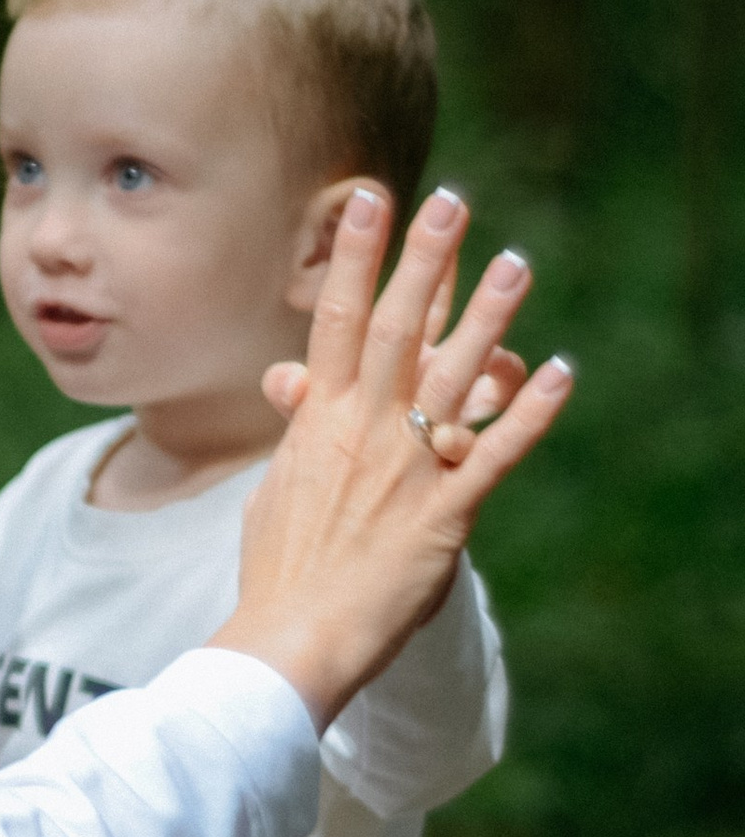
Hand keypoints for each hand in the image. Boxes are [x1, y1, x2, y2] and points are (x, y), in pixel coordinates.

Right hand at [212, 186, 568, 729]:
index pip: (338, 321)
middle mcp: (364, 432)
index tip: (369, 199)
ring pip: (454, 376)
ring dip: (489, 316)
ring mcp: (407, 469)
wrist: (291, 637)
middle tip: (452, 201)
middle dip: (425, 259)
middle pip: (399, 328)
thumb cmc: (279, 570)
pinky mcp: (446, 514)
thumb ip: (298, 431)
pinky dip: (532, 412)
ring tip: (516, 263)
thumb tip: (291, 387)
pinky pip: (497, 453)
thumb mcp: (275, 489)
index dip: (355, 257)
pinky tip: (561, 372)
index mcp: (319, 423)